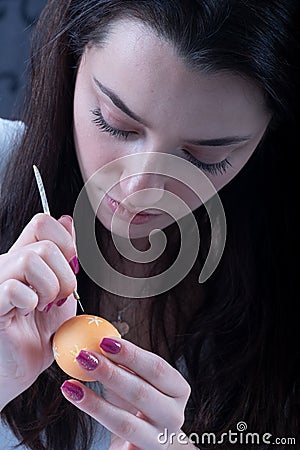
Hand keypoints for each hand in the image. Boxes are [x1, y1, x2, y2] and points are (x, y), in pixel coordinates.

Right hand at [0, 213, 77, 409]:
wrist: (21, 367)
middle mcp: (8, 264)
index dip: (65, 241)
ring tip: (44, 306)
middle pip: (44, 244)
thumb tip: (67, 221)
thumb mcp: (61, 288)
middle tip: (59, 298)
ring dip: (49, 288)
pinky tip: (27, 313)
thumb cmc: (38, 331)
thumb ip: (64, 256)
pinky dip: (29, 302)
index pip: (42, 222)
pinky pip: (13, 287)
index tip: (70, 267)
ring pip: (30, 259)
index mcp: (24, 257)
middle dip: (65, 276)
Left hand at [60, 337, 190, 449]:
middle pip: (140, 393)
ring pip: (125, 423)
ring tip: (70, 385)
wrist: (149, 441)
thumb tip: (96, 341)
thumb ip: (126, 363)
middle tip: (84, 357)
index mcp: (179, 389)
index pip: (156, 368)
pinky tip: (75, 403)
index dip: (130, 354)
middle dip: (110, 374)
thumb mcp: (140, 380)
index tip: (104, 341)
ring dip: (94, 403)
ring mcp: (158, 440)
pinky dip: (94, 421)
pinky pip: (115, 443)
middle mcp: (174, 415)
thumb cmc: (143, 401)